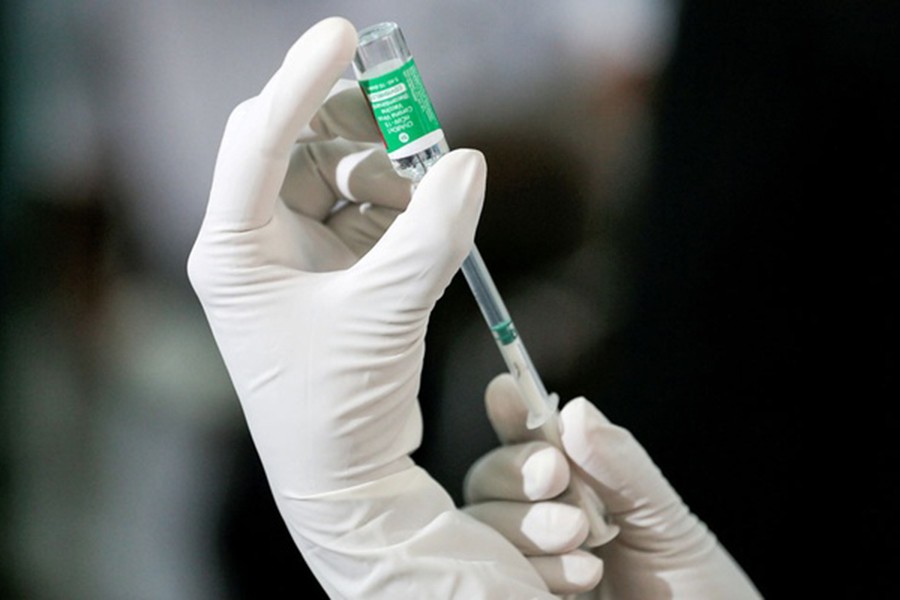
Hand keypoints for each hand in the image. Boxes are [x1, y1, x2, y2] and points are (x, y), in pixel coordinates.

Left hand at [188, 16, 484, 496]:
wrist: (345, 474)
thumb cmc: (337, 408)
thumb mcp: (386, 316)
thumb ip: (430, 237)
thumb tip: (466, 163)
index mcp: (236, 250)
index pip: (260, 143)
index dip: (300, 83)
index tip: (342, 36)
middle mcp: (259, 242)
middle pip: (303, 146)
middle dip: (362, 135)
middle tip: (417, 133)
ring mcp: (298, 254)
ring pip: (344, 175)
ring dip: (393, 177)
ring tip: (429, 211)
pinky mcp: (336, 269)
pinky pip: (371, 210)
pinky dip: (404, 208)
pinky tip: (427, 229)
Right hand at [464, 374, 761, 598]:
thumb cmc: (692, 585)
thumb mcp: (664, 519)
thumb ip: (620, 465)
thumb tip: (576, 409)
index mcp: (573, 486)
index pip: (526, 440)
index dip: (511, 414)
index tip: (506, 393)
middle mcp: (540, 520)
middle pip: (488, 481)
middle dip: (515, 472)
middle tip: (555, 477)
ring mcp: (525, 564)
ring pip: (484, 529)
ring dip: (528, 526)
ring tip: (584, 540)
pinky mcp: (518, 595)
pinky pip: (495, 578)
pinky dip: (534, 572)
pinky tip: (579, 579)